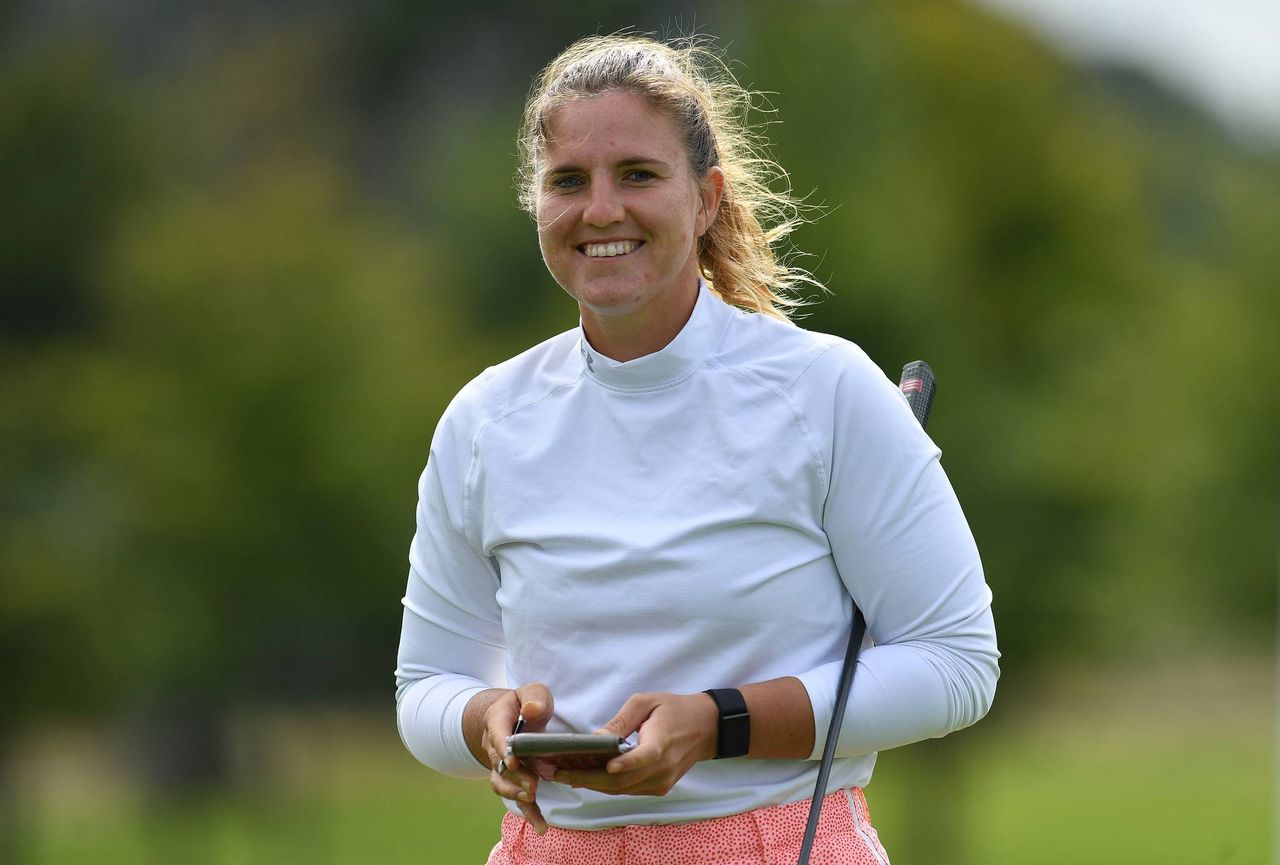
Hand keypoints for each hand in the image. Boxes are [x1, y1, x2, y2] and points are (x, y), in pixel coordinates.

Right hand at [483, 683, 554, 833]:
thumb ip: (534, 698)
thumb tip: (531, 711)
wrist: (513, 715)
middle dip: (515, 778)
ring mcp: (501, 765)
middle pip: (499, 765)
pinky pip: (517, 796)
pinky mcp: (513, 779)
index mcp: (497, 720)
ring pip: (502, 784)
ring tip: (533, 801)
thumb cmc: (525, 702)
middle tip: (532, 786)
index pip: (497, 734)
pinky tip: (540, 826)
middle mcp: (494, 745)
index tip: (512, 762)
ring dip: (516, 794)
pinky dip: (528, 811)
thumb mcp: (532, 691)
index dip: (503, 749)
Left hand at [553, 691, 717, 796]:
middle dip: (588, 778)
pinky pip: (628, 790)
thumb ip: (621, 721)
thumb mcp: (646, 702)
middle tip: (559, 773)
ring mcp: (662, 782)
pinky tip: (586, 777)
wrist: (706, 728)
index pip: (644, 757)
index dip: (625, 764)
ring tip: (565, 775)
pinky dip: (606, 785)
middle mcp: (663, 769)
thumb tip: (596, 739)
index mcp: (662, 743)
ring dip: (592, 784)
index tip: (606, 765)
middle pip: (622, 780)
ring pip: (621, 790)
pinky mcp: (660, 789)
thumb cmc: (673, 708)